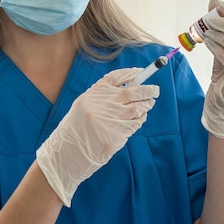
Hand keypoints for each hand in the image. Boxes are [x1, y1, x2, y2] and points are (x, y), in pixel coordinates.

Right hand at [36, 68, 158, 206]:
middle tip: (155, 90)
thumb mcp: (84, 104)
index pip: (117, 77)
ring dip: (146, 105)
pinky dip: (140, 120)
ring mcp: (113, 120)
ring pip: (138, 109)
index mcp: (95, 93)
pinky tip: (139, 119)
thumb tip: (129, 88)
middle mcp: (105, 104)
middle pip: (134, 92)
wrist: (67, 152)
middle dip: (148, 90)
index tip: (141, 72)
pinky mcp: (118, 136)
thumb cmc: (76, 127)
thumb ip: (104, 96)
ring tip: (148, 104)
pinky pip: (135, 124)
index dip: (131, 73)